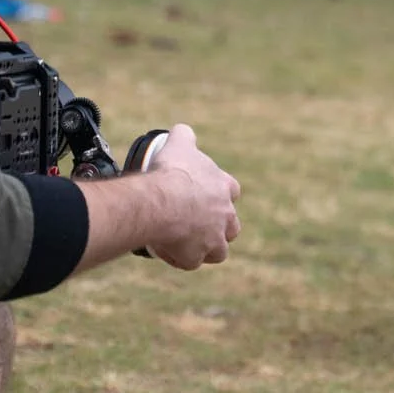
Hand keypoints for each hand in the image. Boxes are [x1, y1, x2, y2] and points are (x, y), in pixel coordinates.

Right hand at [142, 124, 241, 269]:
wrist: (161, 202)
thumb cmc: (173, 171)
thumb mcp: (179, 143)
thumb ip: (183, 135)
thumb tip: (181, 130)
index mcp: (225, 188)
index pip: (231, 192)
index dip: (220, 194)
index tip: (204, 194)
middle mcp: (226, 216)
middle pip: (231, 226)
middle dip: (218, 226)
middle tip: (196, 222)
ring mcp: (213, 240)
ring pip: (218, 250)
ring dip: (206, 247)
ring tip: (186, 242)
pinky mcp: (196, 257)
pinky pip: (191, 262)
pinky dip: (182, 258)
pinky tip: (168, 251)